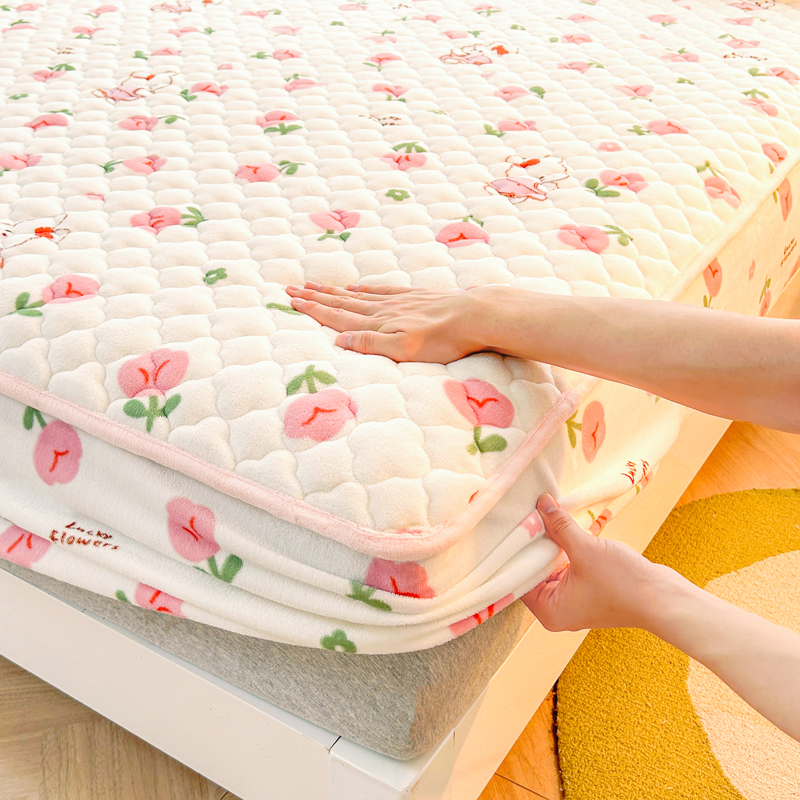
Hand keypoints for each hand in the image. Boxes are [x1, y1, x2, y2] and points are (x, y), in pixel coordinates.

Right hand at [286, 282, 504, 362]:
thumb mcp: (404, 349)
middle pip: (342, 303)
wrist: (474, 316)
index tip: (292, 300)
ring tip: (316, 285)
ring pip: (358, 295)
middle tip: (292, 288)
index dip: (314, 309)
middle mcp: (384, 309)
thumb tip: (338, 341)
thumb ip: (370, 344)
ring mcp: (399, 301)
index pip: (338, 317)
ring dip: (334, 291)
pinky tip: (358, 287)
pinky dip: (365, 289)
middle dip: (316, 297)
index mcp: (378, 324)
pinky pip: (381, 290)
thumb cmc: (442, 340)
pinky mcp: (415, 297)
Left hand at [521, 495, 672, 631]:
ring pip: (553, 566)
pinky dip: (568, 548)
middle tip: (527, 514)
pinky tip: (565, 523)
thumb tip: (541, 503)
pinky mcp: (589, 590)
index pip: (518, 579)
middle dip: (535, 544)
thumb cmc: (623, 583)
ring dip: (553, 542)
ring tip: (545, 513)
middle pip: (534, 571)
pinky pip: (570, 566)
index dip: (516, 551)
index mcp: (549, 610)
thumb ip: (559, 526)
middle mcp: (558, 609)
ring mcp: (575, 601)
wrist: (664, 598)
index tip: (514, 524)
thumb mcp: (585, 549)